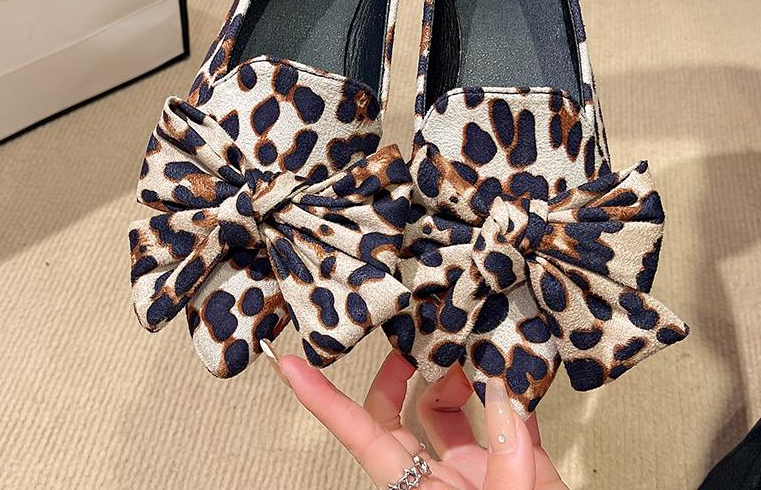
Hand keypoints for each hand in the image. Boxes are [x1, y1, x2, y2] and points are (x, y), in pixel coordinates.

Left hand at [262, 342, 567, 489]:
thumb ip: (508, 454)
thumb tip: (502, 389)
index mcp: (417, 489)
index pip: (359, 432)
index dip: (322, 400)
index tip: (290, 366)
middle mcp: (437, 475)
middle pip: (397, 411)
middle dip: (401, 370)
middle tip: (418, 336)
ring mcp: (472, 469)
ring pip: (447, 407)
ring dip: (462, 374)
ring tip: (480, 347)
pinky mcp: (511, 464)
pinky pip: (504, 417)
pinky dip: (512, 390)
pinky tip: (521, 366)